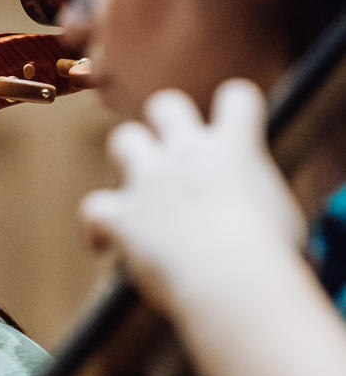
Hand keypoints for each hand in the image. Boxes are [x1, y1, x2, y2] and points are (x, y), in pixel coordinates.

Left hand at [79, 80, 304, 318]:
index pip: (237, 98)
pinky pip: (93, 208)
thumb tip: (261, 221)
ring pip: (124, 138)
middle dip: (167, 123)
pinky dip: (95, 227)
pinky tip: (103, 245)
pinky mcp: (122, 214)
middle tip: (175, 154)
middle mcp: (188, 153)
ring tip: (138, 191)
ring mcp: (150, 179)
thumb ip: (261, 202)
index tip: (233, 129)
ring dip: (128, 159)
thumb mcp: (282, 218)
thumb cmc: (270, 257)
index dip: (234, 109)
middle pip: (166, 104)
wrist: (231, 277)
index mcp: (236, 148)